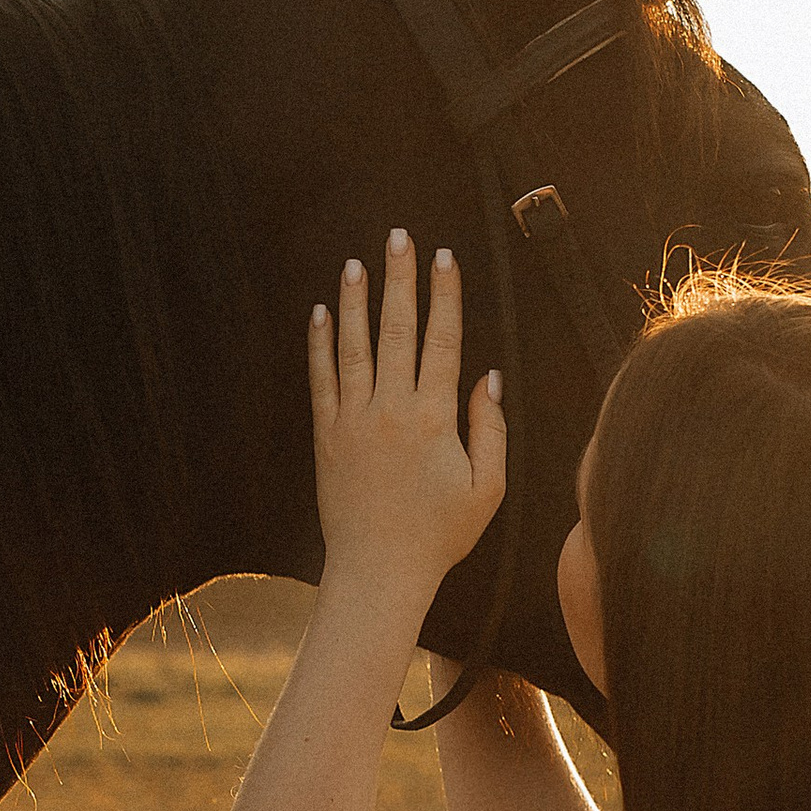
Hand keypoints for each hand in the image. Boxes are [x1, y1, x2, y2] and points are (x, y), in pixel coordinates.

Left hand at [310, 230, 505, 599]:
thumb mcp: (487, 488)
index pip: (442, 342)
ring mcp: (353, 421)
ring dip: (356, 300)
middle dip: (399, 280)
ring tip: (356, 262)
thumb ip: (490, 429)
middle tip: (399, 237)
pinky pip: (321, 380)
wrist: (378, 572)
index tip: (445, 258)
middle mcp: (390, 411)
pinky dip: (320, 344)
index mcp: (434, 420)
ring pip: (353, 347)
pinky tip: (322, 313)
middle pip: (397, 330)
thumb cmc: (439, 535)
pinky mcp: (327, 437)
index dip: (444, 296)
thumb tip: (488, 378)